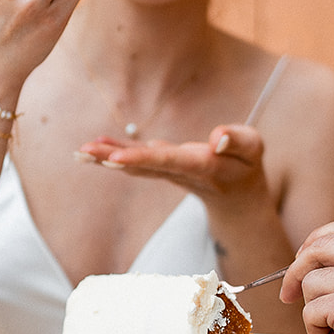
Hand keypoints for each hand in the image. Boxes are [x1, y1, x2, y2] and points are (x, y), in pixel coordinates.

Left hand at [75, 125, 271, 212]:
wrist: (238, 196)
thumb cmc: (246, 165)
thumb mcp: (254, 149)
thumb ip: (238, 141)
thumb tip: (217, 136)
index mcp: (202, 166)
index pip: (169, 161)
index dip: (143, 159)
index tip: (116, 158)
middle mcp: (179, 171)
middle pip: (144, 165)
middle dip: (114, 158)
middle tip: (85, 152)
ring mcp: (167, 172)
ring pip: (135, 166)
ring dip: (106, 159)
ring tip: (79, 152)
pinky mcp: (161, 168)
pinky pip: (134, 161)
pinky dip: (112, 154)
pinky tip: (90, 149)